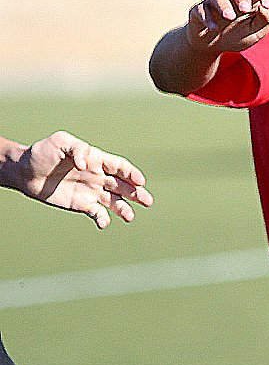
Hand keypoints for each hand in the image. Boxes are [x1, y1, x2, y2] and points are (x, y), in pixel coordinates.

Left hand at [17, 131, 153, 228]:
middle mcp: (98, 177)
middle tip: (148, 201)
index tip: (140, 182)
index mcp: (98, 160)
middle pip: (123, 186)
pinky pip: (96, 213)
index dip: (132, 174)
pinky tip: (103, 223)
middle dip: (137, 193)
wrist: (24, 172)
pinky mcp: (81, 205)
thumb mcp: (61, 141)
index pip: (120, 167)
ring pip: (114, 201)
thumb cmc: (43, 152)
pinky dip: (102, 219)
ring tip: (130, 217)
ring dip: (124, 209)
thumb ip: (78, 149)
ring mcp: (91, 192)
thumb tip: (87, 164)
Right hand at [186, 0, 268, 53]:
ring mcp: (214, 2)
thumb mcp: (256, 31)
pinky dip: (207, 18)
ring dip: (224, 6)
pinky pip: (201, 9)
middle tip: (245, 10)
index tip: (267, 5)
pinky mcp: (199, 10)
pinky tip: (213, 28)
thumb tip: (268, 8)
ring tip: (229, 17)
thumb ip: (265, 20)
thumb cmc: (239, 35)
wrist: (214, 46)